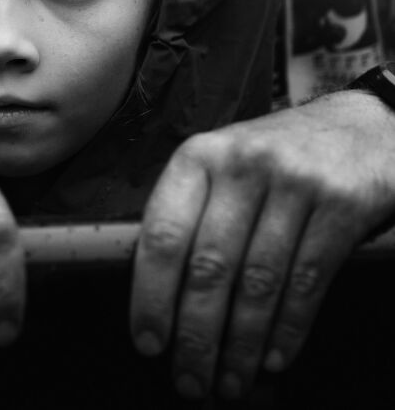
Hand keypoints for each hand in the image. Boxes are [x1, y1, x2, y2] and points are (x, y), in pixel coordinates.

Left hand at [130, 90, 394, 399]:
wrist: (358, 125)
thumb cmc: (272, 156)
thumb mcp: (221, 164)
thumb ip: (191, 212)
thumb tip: (158, 294)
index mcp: (199, 156)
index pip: (163, 233)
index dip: (151, 294)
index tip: (148, 341)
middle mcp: (242, 165)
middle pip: (210, 266)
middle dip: (196, 335)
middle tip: (189, 380)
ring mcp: (294, 183)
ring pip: (258, 282)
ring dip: (241, 345)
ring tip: (229, 382)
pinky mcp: (341, 205)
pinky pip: (307, 282)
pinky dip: (288, 330)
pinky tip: (273, 358)